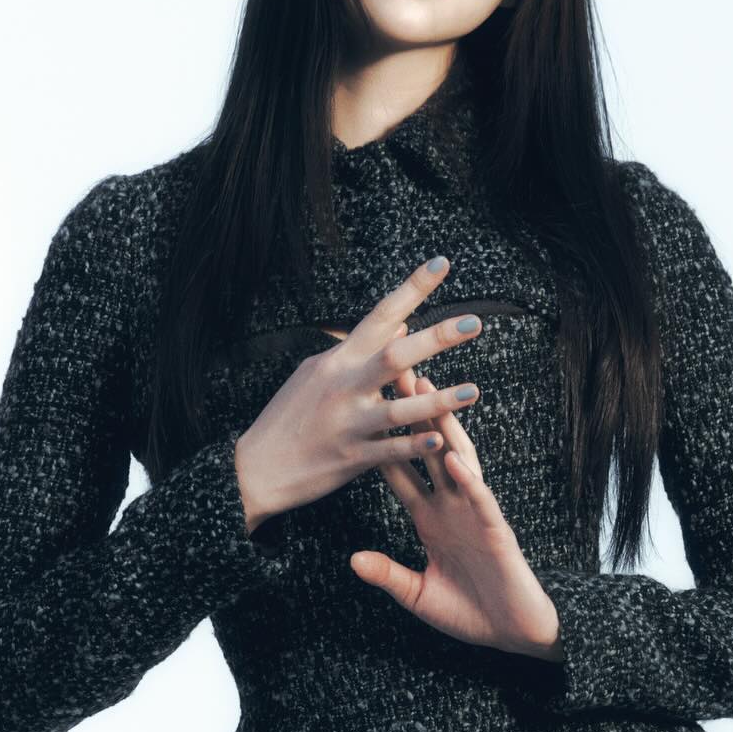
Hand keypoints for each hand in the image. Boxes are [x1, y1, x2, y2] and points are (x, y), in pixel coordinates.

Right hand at [233, 256, 485, 533]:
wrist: (257, 468)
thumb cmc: (290, 417)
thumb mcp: (317, 373)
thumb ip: (359, 351)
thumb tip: (400, 324)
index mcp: (338, 359)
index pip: (381, 314)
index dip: (413, 288)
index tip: (443, 264)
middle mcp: (344, 385)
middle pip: (396, 355)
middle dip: (437, 337)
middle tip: (475, 322)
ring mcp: (348, 422)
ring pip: (399, 409)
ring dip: (438, 400)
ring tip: (473, 390)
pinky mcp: (350, 458)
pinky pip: (390, 451)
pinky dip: (415, 446)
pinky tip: (440, 440)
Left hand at [349, 368, 563, 660]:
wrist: (514, 633)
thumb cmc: (470, 612)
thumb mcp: (417, 595)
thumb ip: (388, 574)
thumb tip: (353, 559)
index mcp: (430, 518)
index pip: (400, 471)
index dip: (381, 441)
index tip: (362, 408)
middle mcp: (451, 507)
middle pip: (427, 451)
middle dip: (412, 413)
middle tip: (394, 373)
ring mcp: (475, 515)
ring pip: (457, 461)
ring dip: (442, 429)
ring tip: (429, 394)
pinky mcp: (496, 532)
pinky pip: (480, 501)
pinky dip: (467, 480)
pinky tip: (453, 459)